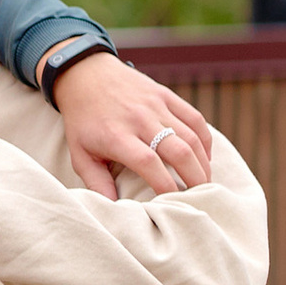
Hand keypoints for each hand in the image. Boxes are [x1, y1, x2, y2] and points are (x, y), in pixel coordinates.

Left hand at [49, 54, 211, 197]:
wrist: (87, 75)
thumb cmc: (83, 121)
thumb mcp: (80, 154)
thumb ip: (96, 183)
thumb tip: (113, 209)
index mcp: (117, 136)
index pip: (148, 163)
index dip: (165, 184)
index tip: (173, 203)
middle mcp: (140, 119)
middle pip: (178, 150)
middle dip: (194, 178)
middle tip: (200, 198)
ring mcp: (156, 105)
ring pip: (191, 135)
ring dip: (203, 162)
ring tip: (205, 183)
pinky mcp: (166, 95)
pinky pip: (194, 118)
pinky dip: (205, 139)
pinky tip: (205, 158)